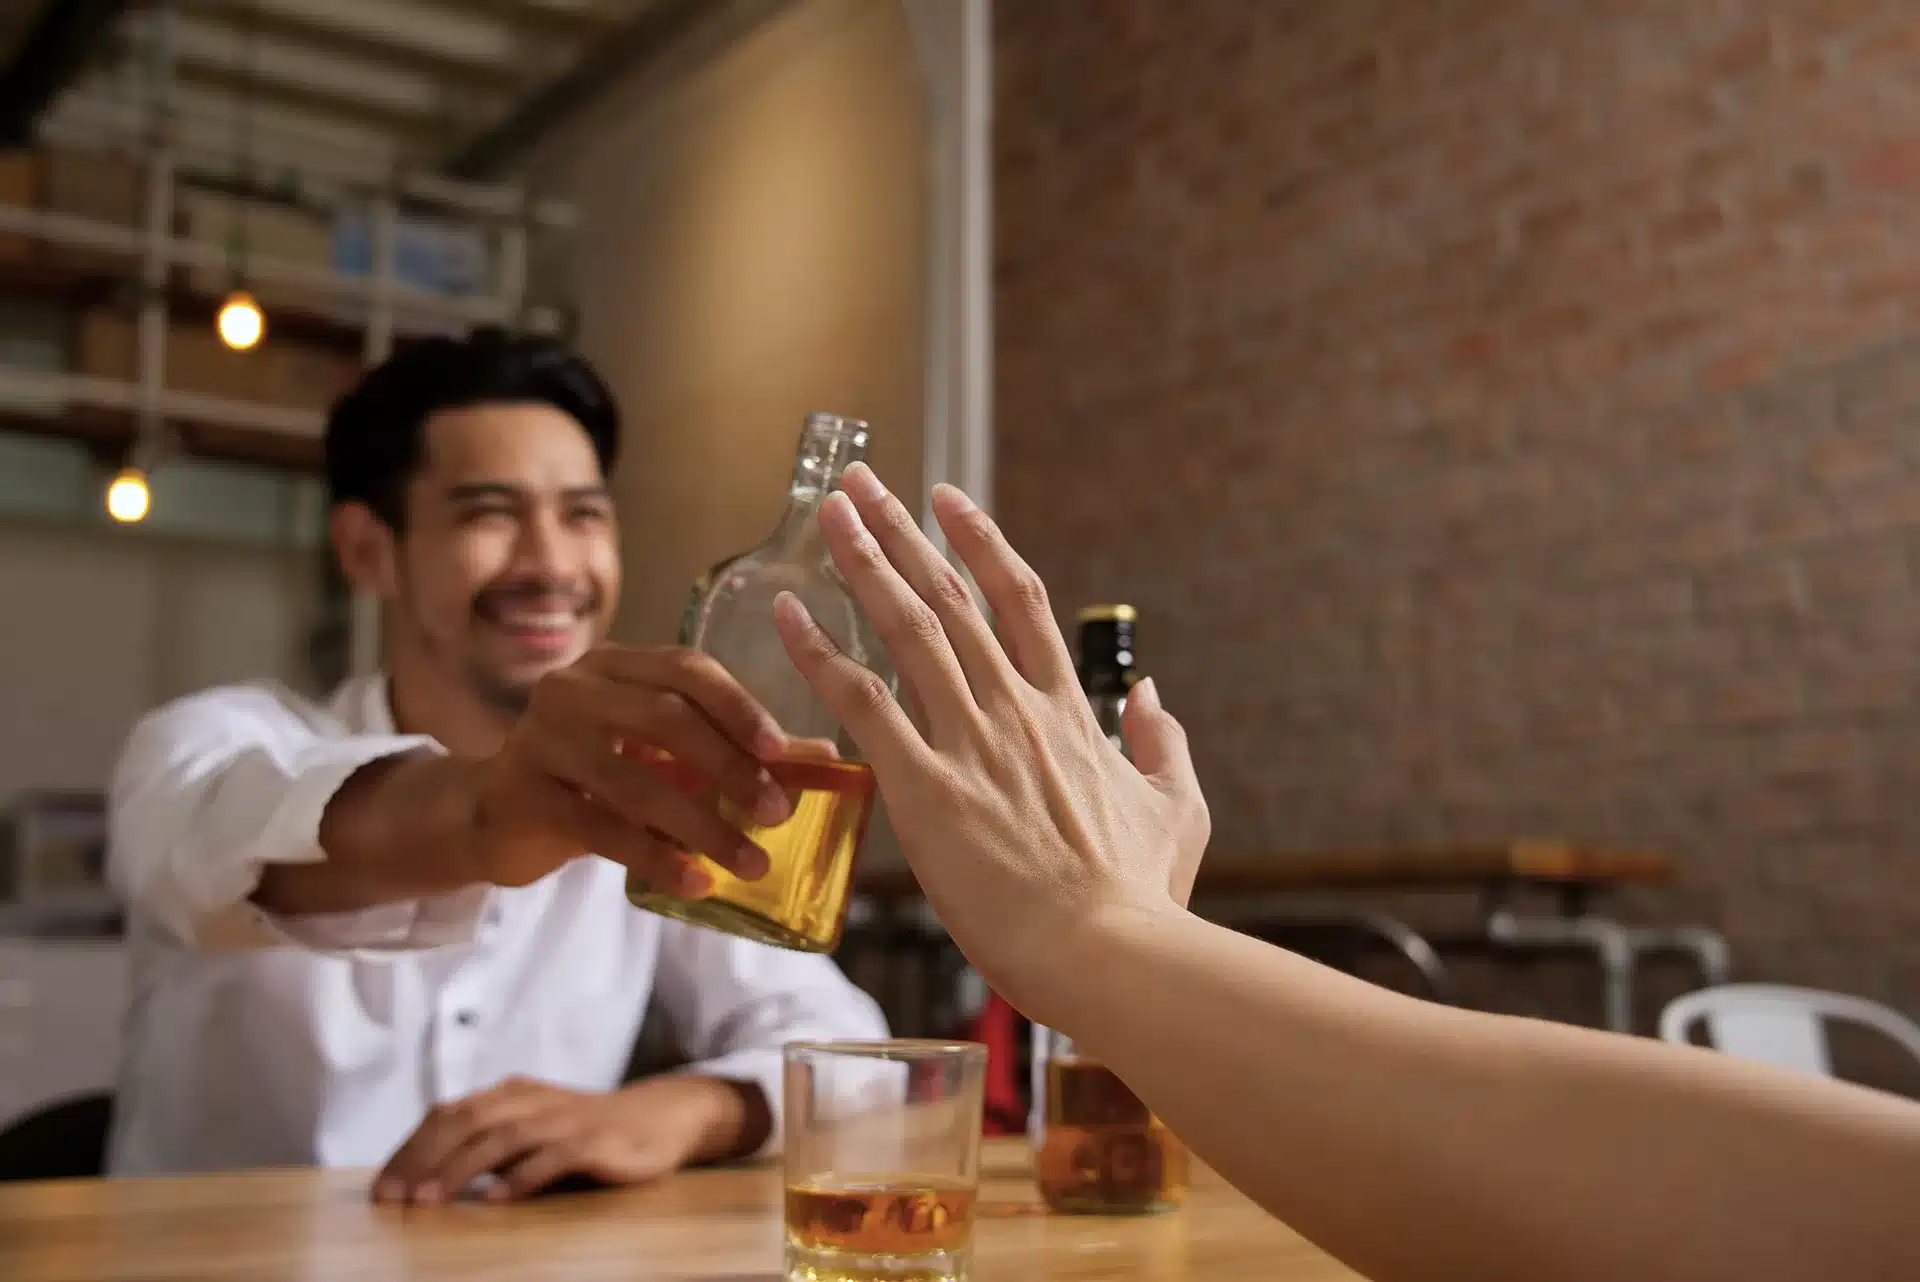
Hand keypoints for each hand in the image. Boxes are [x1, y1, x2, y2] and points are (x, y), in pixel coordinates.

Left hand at [371, 1076, 757, 1203]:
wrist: (660, 1117)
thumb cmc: (587, 1131)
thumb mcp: (532, 1130)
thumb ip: (489, 1144)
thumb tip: (427, 1177)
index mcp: (510, 1094)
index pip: (448, 1114)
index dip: (411, 1149)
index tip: (382, 1187)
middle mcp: (531, 1100)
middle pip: (465, 1121)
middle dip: (422, 1160)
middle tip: (392, 1198)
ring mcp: (563, 1119)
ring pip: (501, 1138)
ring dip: (460, 1170)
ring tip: (429, 1202)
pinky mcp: (594, 1141)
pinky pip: (552, 1157)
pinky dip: (522, 1177)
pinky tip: (498, 1200)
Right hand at [462, 645, 802, 894]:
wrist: (495, 819)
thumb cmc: (593, 779)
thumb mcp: (660, 755)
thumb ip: (733, 750)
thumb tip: (825, 757)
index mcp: (613, 666)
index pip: (686, 669)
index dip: (738, 707)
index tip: (783, 752)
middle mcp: (572, 689)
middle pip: (664, 717)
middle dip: (729, 767)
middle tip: (778, 813)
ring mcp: (539, 739)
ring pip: (634, 780)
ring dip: (702, 824)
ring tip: (751, 863)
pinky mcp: (521, 795)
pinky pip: (599, 827)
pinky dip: (654, 857)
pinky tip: (696, 882)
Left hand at [772, 463, 1208, 1025]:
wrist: (1108, 951)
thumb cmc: (1141, 895)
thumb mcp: (1179, 808)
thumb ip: (1161, 741)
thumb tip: (1147, 693)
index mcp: (1068, 710)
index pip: (1018, 600)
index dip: (980, 541)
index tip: (947, 500)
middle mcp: (1014, 707)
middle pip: (948, 596)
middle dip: (900, 531)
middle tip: (859, 482)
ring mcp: (969, 742)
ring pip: (905, 628)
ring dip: (862, 563)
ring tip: (828, 512)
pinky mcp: (925, 787)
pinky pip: (862, 703)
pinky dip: (820, 654)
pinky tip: (788, 615)